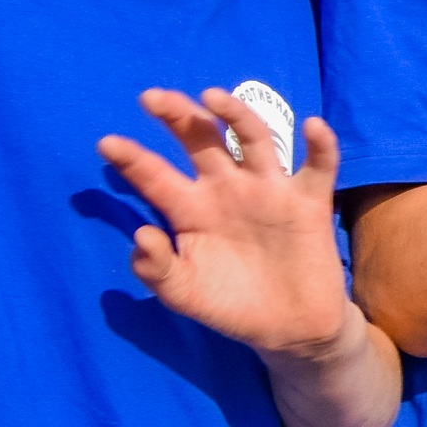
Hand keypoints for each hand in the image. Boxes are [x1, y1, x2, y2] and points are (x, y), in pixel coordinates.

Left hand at [98, 89, 361, 356]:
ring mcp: (269, 191)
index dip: (132, 159)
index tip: (107, 144)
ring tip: (212, 97)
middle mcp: (227, 189)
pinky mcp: (310, 202)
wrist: (289, 329)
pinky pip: (319, 165)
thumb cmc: (229, 305)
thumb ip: (158, 269)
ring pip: (254, 139)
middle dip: (177, 116)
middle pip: (201, 140)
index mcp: (190, 210)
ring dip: (235, 114)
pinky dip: (319, 145)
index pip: (156, 176)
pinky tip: (311, 127)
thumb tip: (141, 235)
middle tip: (151, 97)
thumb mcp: (184, 294)